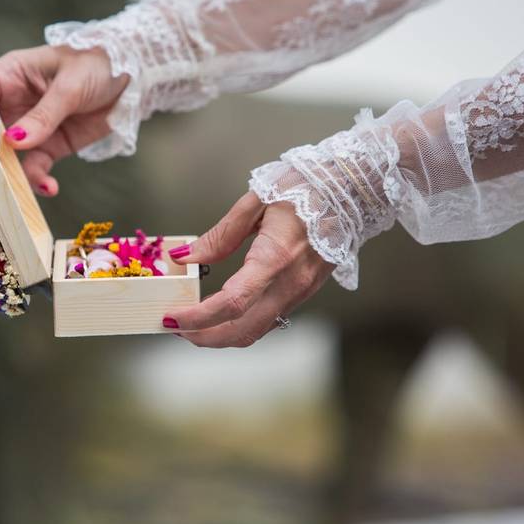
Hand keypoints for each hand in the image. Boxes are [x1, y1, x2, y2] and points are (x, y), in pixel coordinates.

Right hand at [0, 45, 127, 194]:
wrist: (129, 77)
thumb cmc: (96, 64)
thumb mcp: (70, 85)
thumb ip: (43, 115)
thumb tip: (13, 142)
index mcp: (7, 77)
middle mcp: (10, 103)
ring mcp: (27, 128)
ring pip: (2, 158)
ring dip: (3, 177)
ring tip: (9, 193)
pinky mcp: (48, 147)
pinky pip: (33, 168)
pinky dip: (37, 181)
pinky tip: (50, 187)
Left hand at [165, 192, 333, 347]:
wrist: (352, 189)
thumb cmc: (304, 187)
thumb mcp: (256, 202)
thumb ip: (220, 235)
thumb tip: (184, 257)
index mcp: (275, 258)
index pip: (232, 303)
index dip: (198, 318)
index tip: (171, 318)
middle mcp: (290, 284)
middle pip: (242, 330)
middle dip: (203, 336)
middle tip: (174, 326)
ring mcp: (300, 292)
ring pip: (256, 330)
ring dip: (221, 335)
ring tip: (192, 322)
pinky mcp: (305, 292)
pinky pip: (269, 320)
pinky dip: (240, 324)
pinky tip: (222, 313)